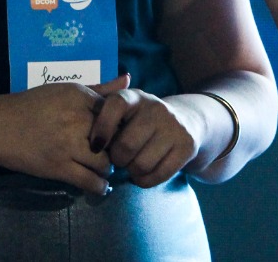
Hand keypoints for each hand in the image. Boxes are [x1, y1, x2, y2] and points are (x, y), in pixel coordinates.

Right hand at [0, 75, 130, 193]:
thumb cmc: (30, 105)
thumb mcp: (64, 90)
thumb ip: (98, 88)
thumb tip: (127, 79)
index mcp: (79, 96)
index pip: (115, 113)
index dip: (118, 126)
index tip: (116, 133)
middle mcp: (76, 118)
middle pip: (113, 138)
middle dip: (115, 149)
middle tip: (113, 153)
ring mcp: (67, 144)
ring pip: (105, 162)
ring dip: (107, 168)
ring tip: (103, 168)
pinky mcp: (58, 167)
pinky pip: (89, 181)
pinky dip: (99, 185)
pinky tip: (98, 184)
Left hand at [88, 87, 203, 187]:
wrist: (186, 121)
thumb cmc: (141, 121)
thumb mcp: (124, 111)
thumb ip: (101, 116)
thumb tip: (90, 141)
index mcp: (134, 97)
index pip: (116, 105)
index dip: (102, 128)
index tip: (95, 146)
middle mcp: (156, 107)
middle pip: (126, 145)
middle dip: (117, 159)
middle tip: (118, 159)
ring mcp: (174, 126)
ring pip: (141, 164)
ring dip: (132, 172)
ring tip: (132, 165)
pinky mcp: (187, 145)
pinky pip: (159, 175)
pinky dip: (146, 180)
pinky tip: (144, 173)